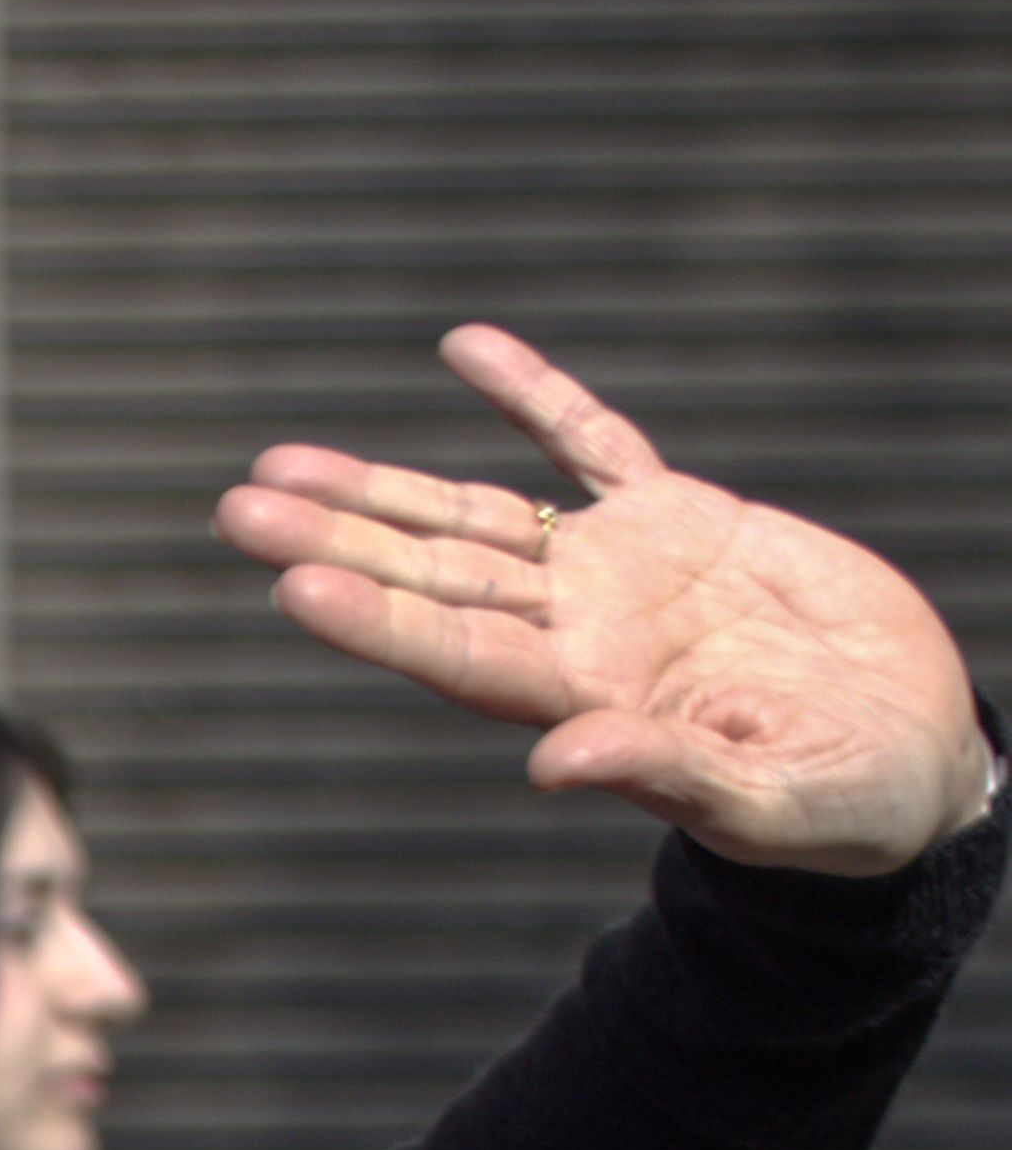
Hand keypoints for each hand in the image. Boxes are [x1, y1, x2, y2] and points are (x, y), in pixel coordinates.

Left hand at [217, 326, 992, 876]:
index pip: (458, 655)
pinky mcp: (681, 522)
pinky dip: (534, 395)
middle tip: (240, 506)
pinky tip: (465, 345)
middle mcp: (578, 634)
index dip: (378, 620)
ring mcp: (620, 573)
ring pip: (477, 519)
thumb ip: (664, 774)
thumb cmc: (843, 804)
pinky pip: (592, 445)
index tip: (295, 582)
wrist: (909, 756)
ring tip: (283, 461)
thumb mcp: (764, 801)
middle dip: (340, 541)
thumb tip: (556, 763)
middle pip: (435, 580)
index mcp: (587, 703)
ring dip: (384, 488)